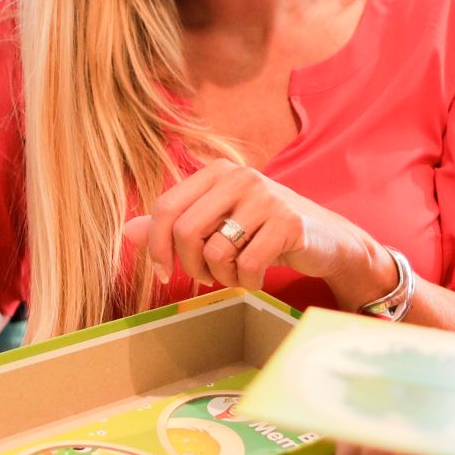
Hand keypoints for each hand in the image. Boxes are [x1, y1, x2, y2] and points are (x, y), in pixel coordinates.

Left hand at [122, 160, 395, 304]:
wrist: (327, 240)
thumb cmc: (265, 232)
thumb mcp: (219, 225)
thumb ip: (174, 227)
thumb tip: (127, 232)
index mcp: (217, 172)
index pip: (166, 207)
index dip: (156, 246)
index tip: (162, 273)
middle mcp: (239, 176)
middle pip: (185, 231)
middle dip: (191, 266)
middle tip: (205, 278)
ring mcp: (266, 197)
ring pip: (216, 251)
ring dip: (222, 277)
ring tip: (237, 275)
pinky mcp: (288, 222)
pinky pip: (248, 264)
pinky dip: (247, 282)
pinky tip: (257, 278)